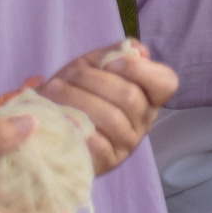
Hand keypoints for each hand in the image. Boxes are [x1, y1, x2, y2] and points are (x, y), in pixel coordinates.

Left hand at [30, 41, 178, 174]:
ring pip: (112, 118)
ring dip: (78, 98)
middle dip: (94, 80)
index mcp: (146, 96)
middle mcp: (143, 121)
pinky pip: (99, 144)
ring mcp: (127, 144)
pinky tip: (61, 117)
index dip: (139, 69)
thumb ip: (113, 54)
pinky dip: (77, 126)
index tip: (109, 64)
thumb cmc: (73, 91)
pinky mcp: (107, 162)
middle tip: (70, 74)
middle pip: (131, 97)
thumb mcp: (91, 66)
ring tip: (55, 89)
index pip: (166, 83)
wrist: (45, 121)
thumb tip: (139, 50)